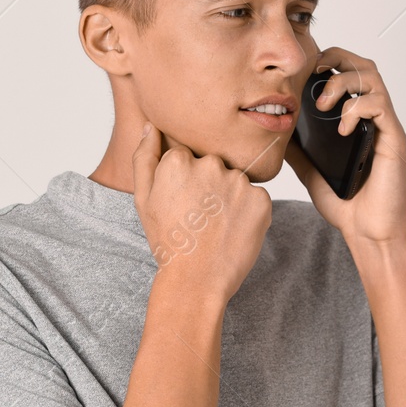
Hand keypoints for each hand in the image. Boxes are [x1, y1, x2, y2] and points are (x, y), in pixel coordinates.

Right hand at [132, 121, 271, 302]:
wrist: (196, 280)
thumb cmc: (167, 241)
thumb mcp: (143, 198)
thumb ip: (145, 156)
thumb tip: (151, 126)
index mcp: (179, 160)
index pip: (187, 156)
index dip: (185, 182)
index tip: (183, 204)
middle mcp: (211, 164)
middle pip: (214, 165)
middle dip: (209, 185)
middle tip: (199, 218)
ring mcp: (239, 181)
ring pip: (235, 181)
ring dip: (229, 198)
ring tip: (216, 226)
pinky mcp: (262, 199)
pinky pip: (255, 197)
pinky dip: (248, 212)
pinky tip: (233, 231)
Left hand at [283, 47, 405, 248]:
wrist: (368, 232)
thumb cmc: (346, 203)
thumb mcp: (310, 170)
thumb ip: (298, 148)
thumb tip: (274, 128)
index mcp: (354, 119)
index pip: (346, 72)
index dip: (327, 61)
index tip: (304, 69)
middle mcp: (372, 117)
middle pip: (362, 65)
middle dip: (336, 58)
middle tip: (313, 73)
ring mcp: (384, 126)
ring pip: (372, 78)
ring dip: (342, 82)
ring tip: (323, 104)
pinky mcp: (393, 138)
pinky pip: (379, 106)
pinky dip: (356, 108)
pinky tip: (341, 128)